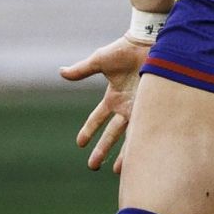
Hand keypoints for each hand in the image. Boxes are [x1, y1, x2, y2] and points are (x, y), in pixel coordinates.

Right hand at [60, 36, 151, 172]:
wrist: (150, 42)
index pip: (97, 118)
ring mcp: (140, 108)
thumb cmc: (126, 49)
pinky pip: (145, 129)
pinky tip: (140, 157)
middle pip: (111, 133)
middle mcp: (126, 106)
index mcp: (113, 97)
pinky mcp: (152, 107)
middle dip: (102, 150)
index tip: (80, 143)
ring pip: (129, 137)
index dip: (88, 130)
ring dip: (122, 154)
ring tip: (117, 171)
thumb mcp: (100, 61)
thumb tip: (61, 72)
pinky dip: (140, 144)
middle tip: (92, 166)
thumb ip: (82, 70)